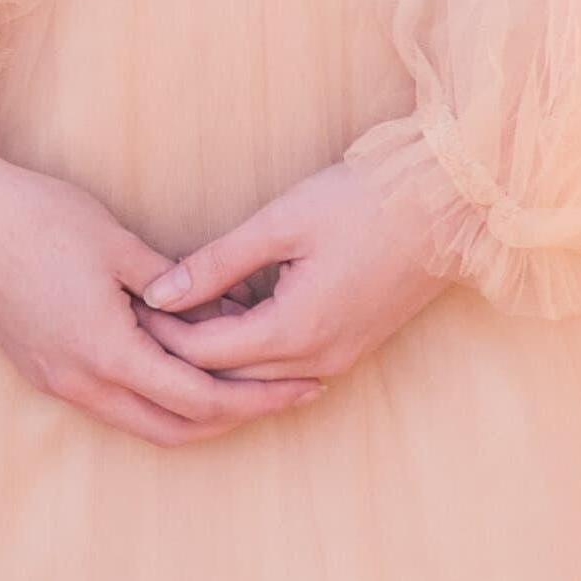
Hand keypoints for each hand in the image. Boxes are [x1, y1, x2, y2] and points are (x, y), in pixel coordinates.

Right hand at [0, 74, 316, 448]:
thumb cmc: (38, 217)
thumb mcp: (120, 244)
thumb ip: (178, 285)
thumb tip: (232, 309)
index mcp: (105, 353)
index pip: (199, 398)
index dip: (255, 397)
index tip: (298, 385)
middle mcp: (78, 382)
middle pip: (174, 429)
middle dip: (233, 417)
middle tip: (282, 395)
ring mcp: (54, 380)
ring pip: (140, 421)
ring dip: (191, 411)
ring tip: (240, 384)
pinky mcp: (40, 367)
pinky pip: (110, 402)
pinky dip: (152, 396)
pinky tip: (178, 366)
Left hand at [133, 146, 463, 397]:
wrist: (451, 206)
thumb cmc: (367, 201)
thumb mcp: (281, 222)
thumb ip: (216, 262)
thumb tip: (158, 292)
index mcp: (295, 331)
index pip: (202, 354)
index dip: (159, 333)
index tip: (128, 305)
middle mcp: (317, 361)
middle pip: (225, 378)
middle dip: (181, 350)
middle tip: (143, 313)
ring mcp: (339, 361)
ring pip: (256, 379)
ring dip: (218, 354)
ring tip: (182, 312)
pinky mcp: (351, 350)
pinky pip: (286, 368)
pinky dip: (253, 350)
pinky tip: (233, 314)